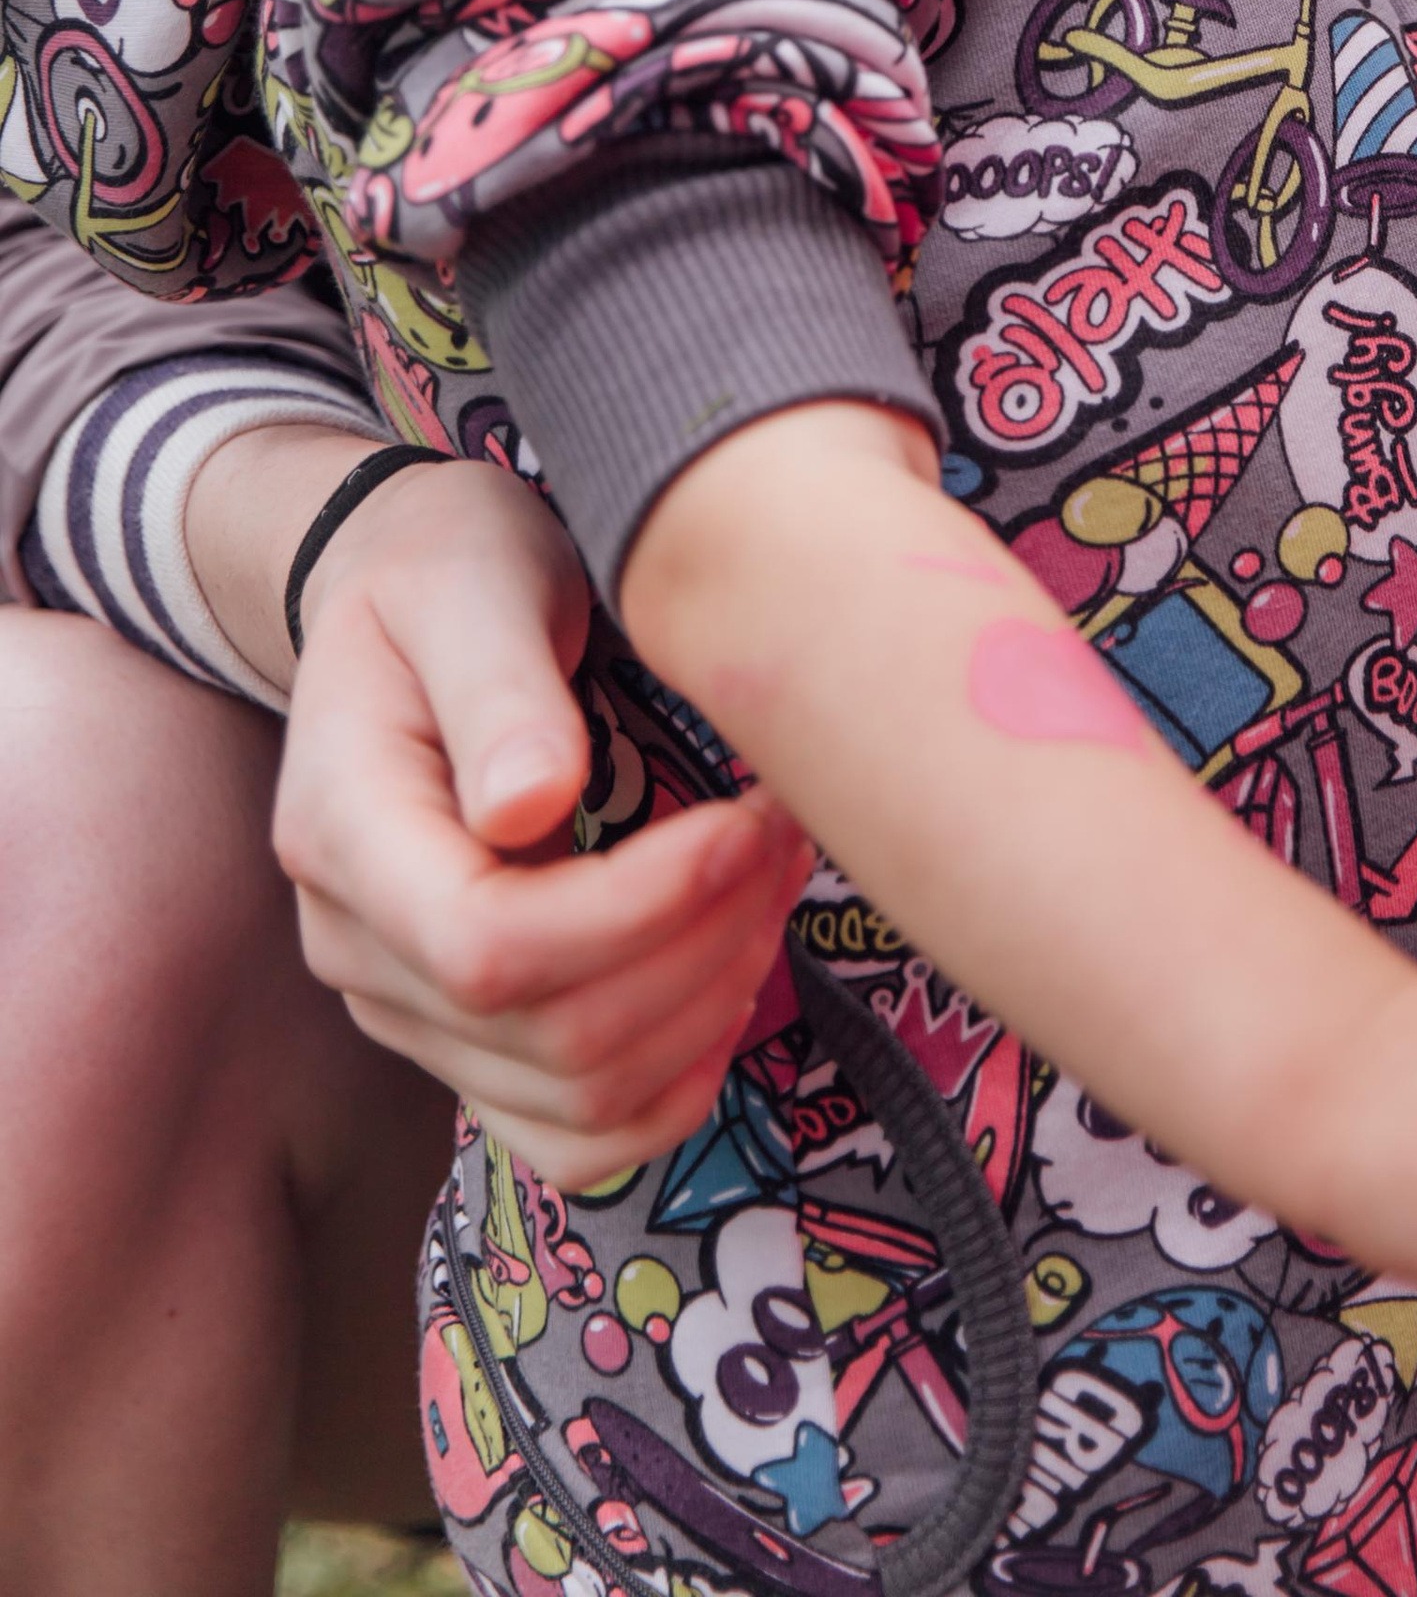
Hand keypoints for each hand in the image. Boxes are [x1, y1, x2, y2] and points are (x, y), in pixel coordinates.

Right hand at [273, 452, 808, 1190]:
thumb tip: (531, 808)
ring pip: (576, 1095)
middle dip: (703, 942)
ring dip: (709, 1004)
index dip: (637, 911)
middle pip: (548, 1033)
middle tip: (789, 828)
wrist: (409, 596)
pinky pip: (572, 1133)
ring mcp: (404, 1004)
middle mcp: (355, 944)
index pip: (486, 946)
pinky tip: (732, 984)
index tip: (745, 819)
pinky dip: (672, 1086)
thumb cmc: (448, 568)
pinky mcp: (462, 1034)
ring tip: (776, 877)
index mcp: (340, 830)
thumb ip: (497, 686)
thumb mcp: (472, 581)